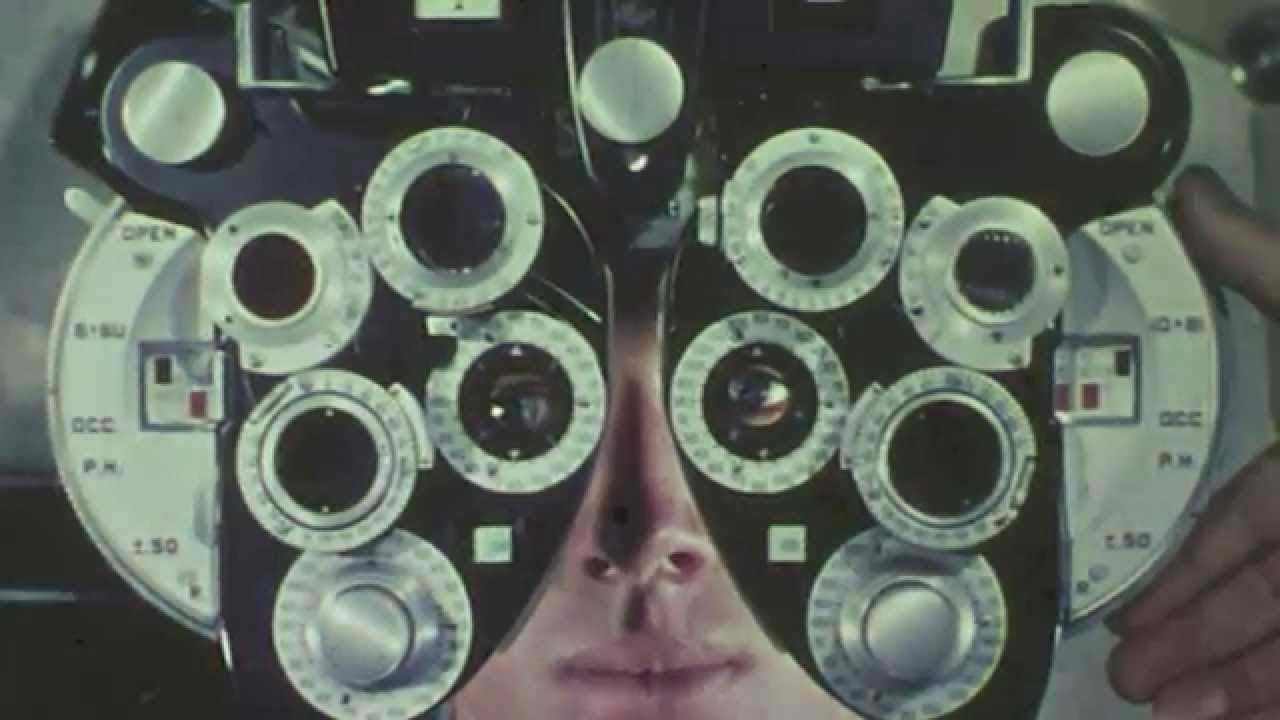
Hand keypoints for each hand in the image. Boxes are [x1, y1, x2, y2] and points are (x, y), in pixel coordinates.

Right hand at [1108, 166, 1279, 719]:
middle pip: (1264, 595)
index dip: (1184, 568)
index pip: (1240, 525)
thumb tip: (1186, 191)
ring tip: (1172, 716)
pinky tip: (1257, 719)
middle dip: (1195, 639)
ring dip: (1240, 680)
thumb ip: (1258, 261)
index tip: (1128, 610)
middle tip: (1130, 683)